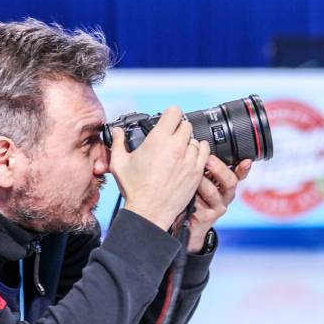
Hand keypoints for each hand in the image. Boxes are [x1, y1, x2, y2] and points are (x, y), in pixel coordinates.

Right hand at [109, 106, 209, 230]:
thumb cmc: (135, 189)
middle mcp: (176, 147)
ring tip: (179, 151)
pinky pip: (205, 153)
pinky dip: (199, 153)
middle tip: (171, 137)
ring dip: (189, 142)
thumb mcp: (119, 163)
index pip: (174, 113)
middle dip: (178, 129)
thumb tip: (117, 132)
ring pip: (196, 139)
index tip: (167, 119)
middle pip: (186, 125)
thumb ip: (118, 143)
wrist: (150, 211)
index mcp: (157, 140)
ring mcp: (189, 159)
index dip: (170, 114)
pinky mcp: (197, 171)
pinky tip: (190, 157)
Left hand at [177, 156, 251, 253]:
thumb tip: (202, 147)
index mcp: (226, 185)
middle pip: (231, 181)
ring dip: (202, 182)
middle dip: (219, 169)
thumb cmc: (195, 198)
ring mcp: (218, 207)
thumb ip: (207, 168)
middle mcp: (226, 196)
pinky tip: (187, 193)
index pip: (240, 174)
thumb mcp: (204, 181)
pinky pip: (200, 204)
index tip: (247, 162)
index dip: (244, 168)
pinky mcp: (207, 217)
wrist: (190, 225)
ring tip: (193, 175)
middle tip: (208, 159)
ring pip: (213, 192)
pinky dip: (193, 196)